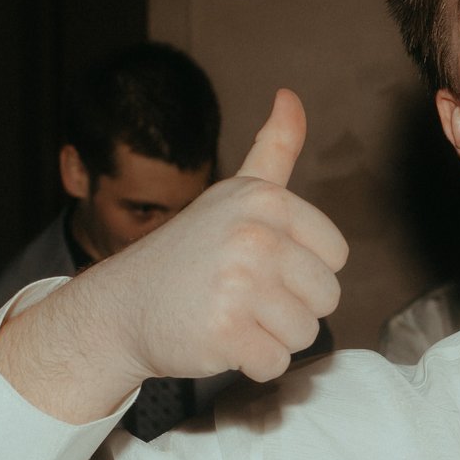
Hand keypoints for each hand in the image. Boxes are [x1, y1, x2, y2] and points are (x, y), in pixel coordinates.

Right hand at [0, 90, 348, 417]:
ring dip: (271, 337)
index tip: (259, 264)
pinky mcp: (225, 331)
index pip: (336, 256)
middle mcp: (254, 235)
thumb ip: (273, 149)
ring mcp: (239, 284)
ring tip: (230, 316)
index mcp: (265, 200)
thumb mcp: (233, 193)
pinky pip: (275, 363)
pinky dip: (252, 364)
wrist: (123, 306)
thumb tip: (290, 96)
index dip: (302, 270)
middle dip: (289, 307)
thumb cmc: (190, 252)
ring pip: (305, 333)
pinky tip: (220, 341)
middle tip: (241, 296)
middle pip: (326, 297)